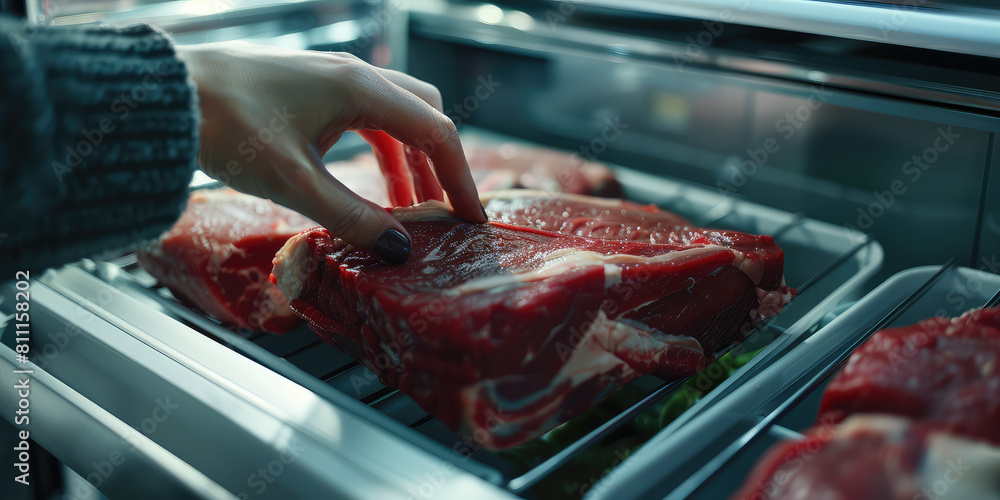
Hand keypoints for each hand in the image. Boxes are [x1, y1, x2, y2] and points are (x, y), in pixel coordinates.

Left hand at [175, 42, 485, 263]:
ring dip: (412, 161)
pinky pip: (368, 118)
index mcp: (361, 89)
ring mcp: (335, 79)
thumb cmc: (228, 127)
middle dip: (442, 165)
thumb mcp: (294, 182)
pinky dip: (383, 152)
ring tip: (414, 209)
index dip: (461, 179)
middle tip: (447, 212)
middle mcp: (356, 76)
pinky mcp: (314, 89)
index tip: (473, 219)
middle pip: (425, 115)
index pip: (436, 132)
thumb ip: (352, 217)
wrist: (168, 94)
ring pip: (397, 117)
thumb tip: (400, 248)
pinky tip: (374, 185)